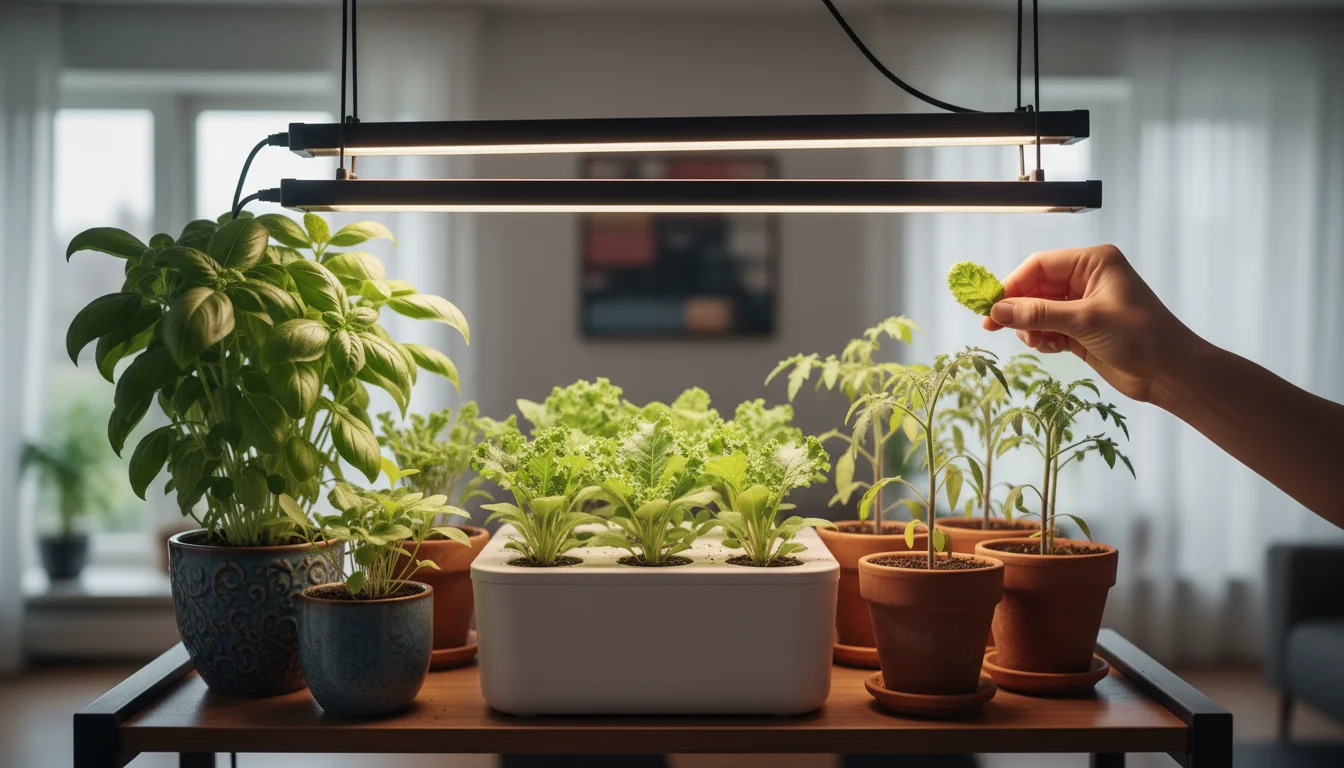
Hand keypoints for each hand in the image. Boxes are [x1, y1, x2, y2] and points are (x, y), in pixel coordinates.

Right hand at [982, 245, 1198, 402]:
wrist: (1171, 373)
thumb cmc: (1139, 337)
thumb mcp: (1085, 321)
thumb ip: (1038, 314)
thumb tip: (996, 311)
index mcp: (1093, 263)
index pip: (1039, 266)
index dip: (1011, 285)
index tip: (989, 307)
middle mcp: (1086, 279)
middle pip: (1035, 288)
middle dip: (1018, 309)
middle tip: (993, 327)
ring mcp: (1083, 305)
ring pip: (1038, 310)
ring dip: (1030, 327)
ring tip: (1037, 343)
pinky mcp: (1082, 329)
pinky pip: (1048, 328)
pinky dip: (1043, 338)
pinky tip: (1051, 348)